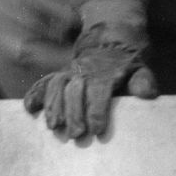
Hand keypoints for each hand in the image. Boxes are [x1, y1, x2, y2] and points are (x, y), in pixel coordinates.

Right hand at [23, 30, 157, 140]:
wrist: (109, 40)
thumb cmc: (126, 63)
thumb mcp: (140, 69)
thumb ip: (143, 81)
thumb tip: (146, 93)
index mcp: (105, 73)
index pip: (99, 91)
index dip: (97, 110)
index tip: (96, 130)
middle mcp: (83, 72)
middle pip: (74, 91)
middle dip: (73, 113)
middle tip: (75, 135)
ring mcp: (69, 72)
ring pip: (57, 86)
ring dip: (54, 106)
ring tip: (53, 126)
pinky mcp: (59, 75)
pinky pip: (44, 82)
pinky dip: (35, 94)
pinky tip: (29, 108)